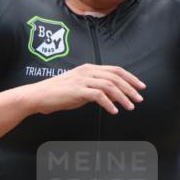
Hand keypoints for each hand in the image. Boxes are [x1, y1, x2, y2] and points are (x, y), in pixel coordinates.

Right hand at [22, 63, 144, 114]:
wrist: (39, 96)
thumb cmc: (58, 94)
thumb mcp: (80, 89)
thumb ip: (95, 90)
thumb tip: (112, 97)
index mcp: (89, 68)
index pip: (115, 70)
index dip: (130, 78)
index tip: (141, 86)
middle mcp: (87, 71)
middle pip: (115, 77)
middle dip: (130, 88)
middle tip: (140, 99)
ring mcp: (82, 80)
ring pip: (110, 86)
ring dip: (123, 97)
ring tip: (130, 107)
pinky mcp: (78, 90)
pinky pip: (99, 96)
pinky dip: (109, 103)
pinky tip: (114, 111)